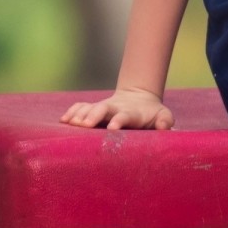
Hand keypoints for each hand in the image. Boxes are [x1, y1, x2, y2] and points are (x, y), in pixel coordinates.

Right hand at [60, 87, 174, 129]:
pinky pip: (80, 107)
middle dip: (93, 115)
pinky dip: (72, 112)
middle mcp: (114, 108)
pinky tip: (62, 120)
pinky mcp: (94, 109)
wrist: (139, 100)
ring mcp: (102, 107)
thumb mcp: (163, 116)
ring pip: (89, 107)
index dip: (119, 120)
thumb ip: (165, 121)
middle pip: (102, 108)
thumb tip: (164, 127)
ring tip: (69, 123)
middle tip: (85, 125)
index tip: (112, 128)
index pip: (125, 115)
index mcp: (131, 113)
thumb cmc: (153, 114)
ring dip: (79, 114)